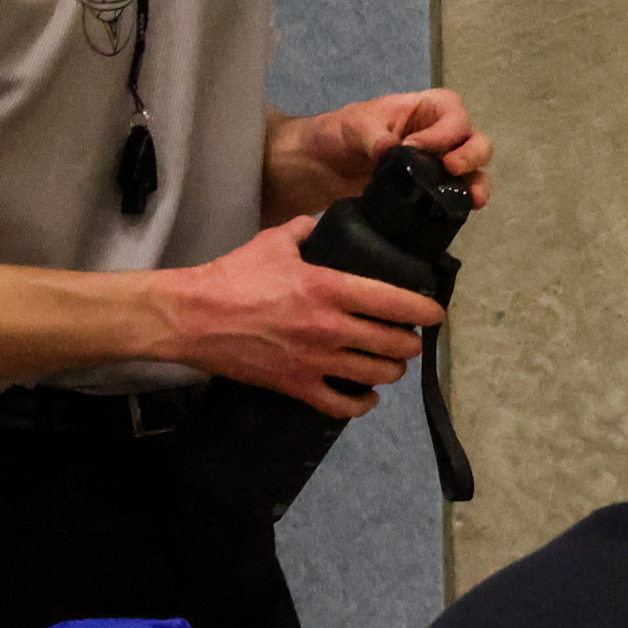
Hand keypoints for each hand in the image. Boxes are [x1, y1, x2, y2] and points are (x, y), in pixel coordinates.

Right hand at [154, 215, 443, 415]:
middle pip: (394, 344)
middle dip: (409, 341)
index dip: (425, 311)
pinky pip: (343, 405)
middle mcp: (330, 327)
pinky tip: (368, 396)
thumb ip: (306, 230)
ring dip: (391, 369)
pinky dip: (363, 404)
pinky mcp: (297, 386)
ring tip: (391, 361)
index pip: (396, 302)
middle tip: (409, 336)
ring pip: (377, 375)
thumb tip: (323, 222)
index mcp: (329, 288)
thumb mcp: (273, 241)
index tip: (435, 313)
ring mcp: (315, 360)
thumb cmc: (232, 276)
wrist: (191, 317)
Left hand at [268, 87, 490, 218]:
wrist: (314, 169)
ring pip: (474, 169)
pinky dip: (464, 201)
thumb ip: (374, 137)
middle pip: (474, 139)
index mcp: (422, 110)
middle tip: (449, 168)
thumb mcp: (352, 127)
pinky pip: (457, 195)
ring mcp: (436, 166)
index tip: (415, 146)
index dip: (444, 129)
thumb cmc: (335, 135)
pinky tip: (464, 210)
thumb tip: (392, 152)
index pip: (452, 111)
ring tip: (471, 198)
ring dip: (476, 181)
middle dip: (470, 154)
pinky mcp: (430, 194)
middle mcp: (437, 136)